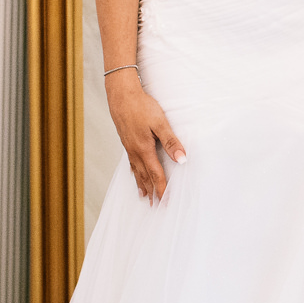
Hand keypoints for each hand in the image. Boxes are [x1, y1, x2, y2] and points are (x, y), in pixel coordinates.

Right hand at [106, 72, 184, 202]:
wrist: (121, 96)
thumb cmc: (141, 107)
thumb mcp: (160, 123)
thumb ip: (171, 141)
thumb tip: (182, 159)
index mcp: (144, 150)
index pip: (156, 175)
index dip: (162, 189)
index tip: (166, 202)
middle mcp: (135, 152)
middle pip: (145, 176)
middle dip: (152, 192)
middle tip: (156, 206)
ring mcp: (129, 147)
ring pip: (136, 171)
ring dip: (142, 185)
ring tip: (145, 197)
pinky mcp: (126, 141)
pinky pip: (131, 163)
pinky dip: (134, 173)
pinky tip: (134, 174)